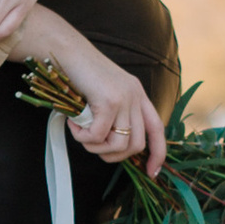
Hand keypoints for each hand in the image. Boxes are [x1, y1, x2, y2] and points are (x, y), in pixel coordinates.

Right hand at [51, 51, 166, 175]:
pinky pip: (98, 136)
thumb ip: (113, 115)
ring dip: (97, 148)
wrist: (66, 50)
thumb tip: (110, 146)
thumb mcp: (103, 94)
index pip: (157, 130)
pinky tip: (73, 123)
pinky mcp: (109, 100)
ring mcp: (125, 98)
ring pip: (119, 144)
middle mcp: (136, 96)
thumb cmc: (78, 74)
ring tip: (81, 134)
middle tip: (93, 146)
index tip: (151, 172)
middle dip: (114, 155)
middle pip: (137, 144)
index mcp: (138, 95)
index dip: (158, 154)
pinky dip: (82, 137)